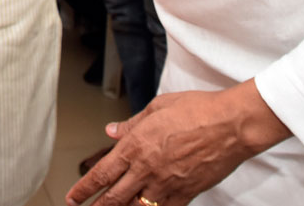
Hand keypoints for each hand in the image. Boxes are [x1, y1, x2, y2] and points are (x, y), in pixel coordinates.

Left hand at [65, 80, 288, 205]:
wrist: (230, 125)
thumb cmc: (196, 110)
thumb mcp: (156, 107)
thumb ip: (130, 124)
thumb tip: (111, 131)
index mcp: (136, 146)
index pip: (102, 173)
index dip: (84, 189)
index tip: (72, 197)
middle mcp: (147, 169)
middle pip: (115, 197)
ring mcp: (167, 184)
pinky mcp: (187, 194)